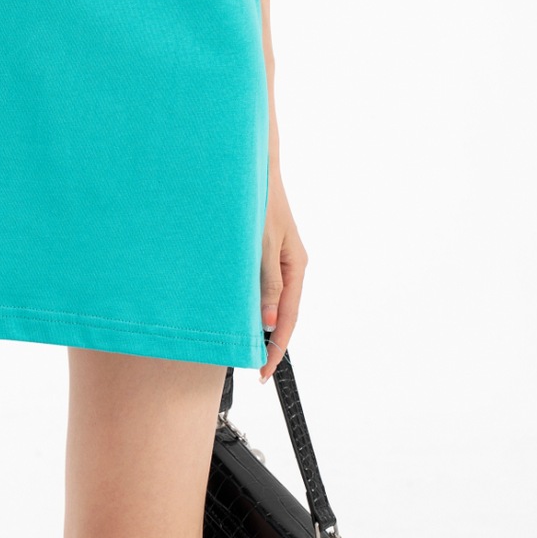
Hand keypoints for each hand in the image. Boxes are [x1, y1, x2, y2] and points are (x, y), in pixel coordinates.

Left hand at [259, 165, 307, 381]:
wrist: (252, 166)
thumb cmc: (259, 200)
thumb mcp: (262, 244)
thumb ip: (267, 283)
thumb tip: (271, 323)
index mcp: (296, 266)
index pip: (289, 319)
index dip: (276, 347)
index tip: (263, 371)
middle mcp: (291, 265)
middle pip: (283, 313)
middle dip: (269, 340)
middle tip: (251, 363)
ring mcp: (280, 257)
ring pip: (271, 299)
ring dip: (259, 320)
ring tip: (244, 343)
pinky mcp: (266, 249)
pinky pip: (262, 283)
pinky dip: (253, 299)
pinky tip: (240, 307)